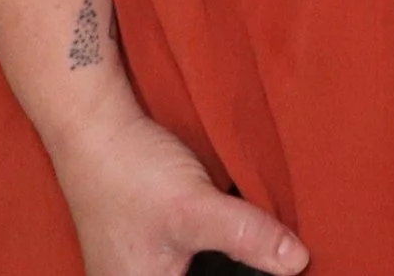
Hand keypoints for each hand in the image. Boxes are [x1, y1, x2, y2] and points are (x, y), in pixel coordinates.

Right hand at [51, 98, 306, 275]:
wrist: (97, 133)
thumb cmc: (132, 175)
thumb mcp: (195, 209)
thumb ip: (246, 236)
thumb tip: (297, 261)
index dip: (246, 275)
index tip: (279, 263)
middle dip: (238, 266)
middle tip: (275, 246)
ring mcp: (141, 271)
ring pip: (204, 270)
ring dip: (226, 255)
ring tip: (253, 235)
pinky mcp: (149, 251)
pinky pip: (193, 259)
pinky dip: (215, 247)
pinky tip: (234, 227)